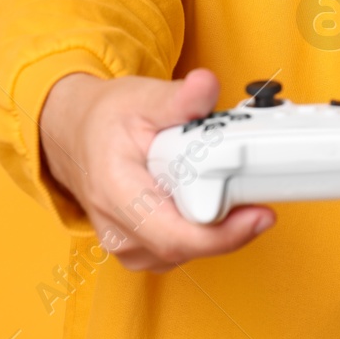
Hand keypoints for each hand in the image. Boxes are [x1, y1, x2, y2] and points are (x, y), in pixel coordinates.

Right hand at [38, 69, 274, 270]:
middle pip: (187, 246)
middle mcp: (119, 229)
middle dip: (231, 222)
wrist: (78, 136)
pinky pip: (182, 249)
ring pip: (187, 251)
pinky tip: (213, 200)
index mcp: (116, 192)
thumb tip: (206, 87)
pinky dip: (204, 229)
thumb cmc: (108, 120)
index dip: (221, 234)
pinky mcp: (140, 248)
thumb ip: (179, 98)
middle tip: (257, 188)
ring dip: (218, 226)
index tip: (260, 216)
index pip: (172, 235)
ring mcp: (128, 245)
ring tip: (231, 186)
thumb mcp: (142, 98)